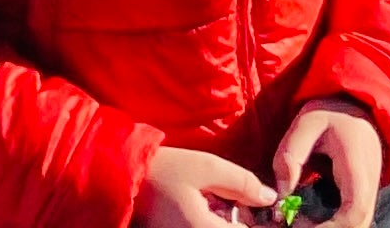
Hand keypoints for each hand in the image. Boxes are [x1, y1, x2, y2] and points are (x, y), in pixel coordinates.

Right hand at [136, 148, 274, 227]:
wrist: (120, 180)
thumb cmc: (162, 171)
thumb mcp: (206, 167)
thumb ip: (241, 183)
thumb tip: (269, 198)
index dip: (254, 221)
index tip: (258, 207)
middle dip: (237, 221)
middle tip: (237, 203)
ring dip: (223, 222)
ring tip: (216, 204)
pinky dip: (209, 223)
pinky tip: (203, 210)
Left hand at [271, 101, 384, 227]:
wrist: (358, 106)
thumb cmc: (331, 112)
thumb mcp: (306, 122)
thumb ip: (291, 155)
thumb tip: (281, 195)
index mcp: (357, 163)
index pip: (355, 209)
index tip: (299, 225)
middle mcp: (369, 182)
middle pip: (358, 224)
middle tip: (291, 224)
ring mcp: (369, 191)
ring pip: (356, 224)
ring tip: (294, 222)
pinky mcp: (362, 196)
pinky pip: (350, 220)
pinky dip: (329, 225)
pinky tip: (303, 219)